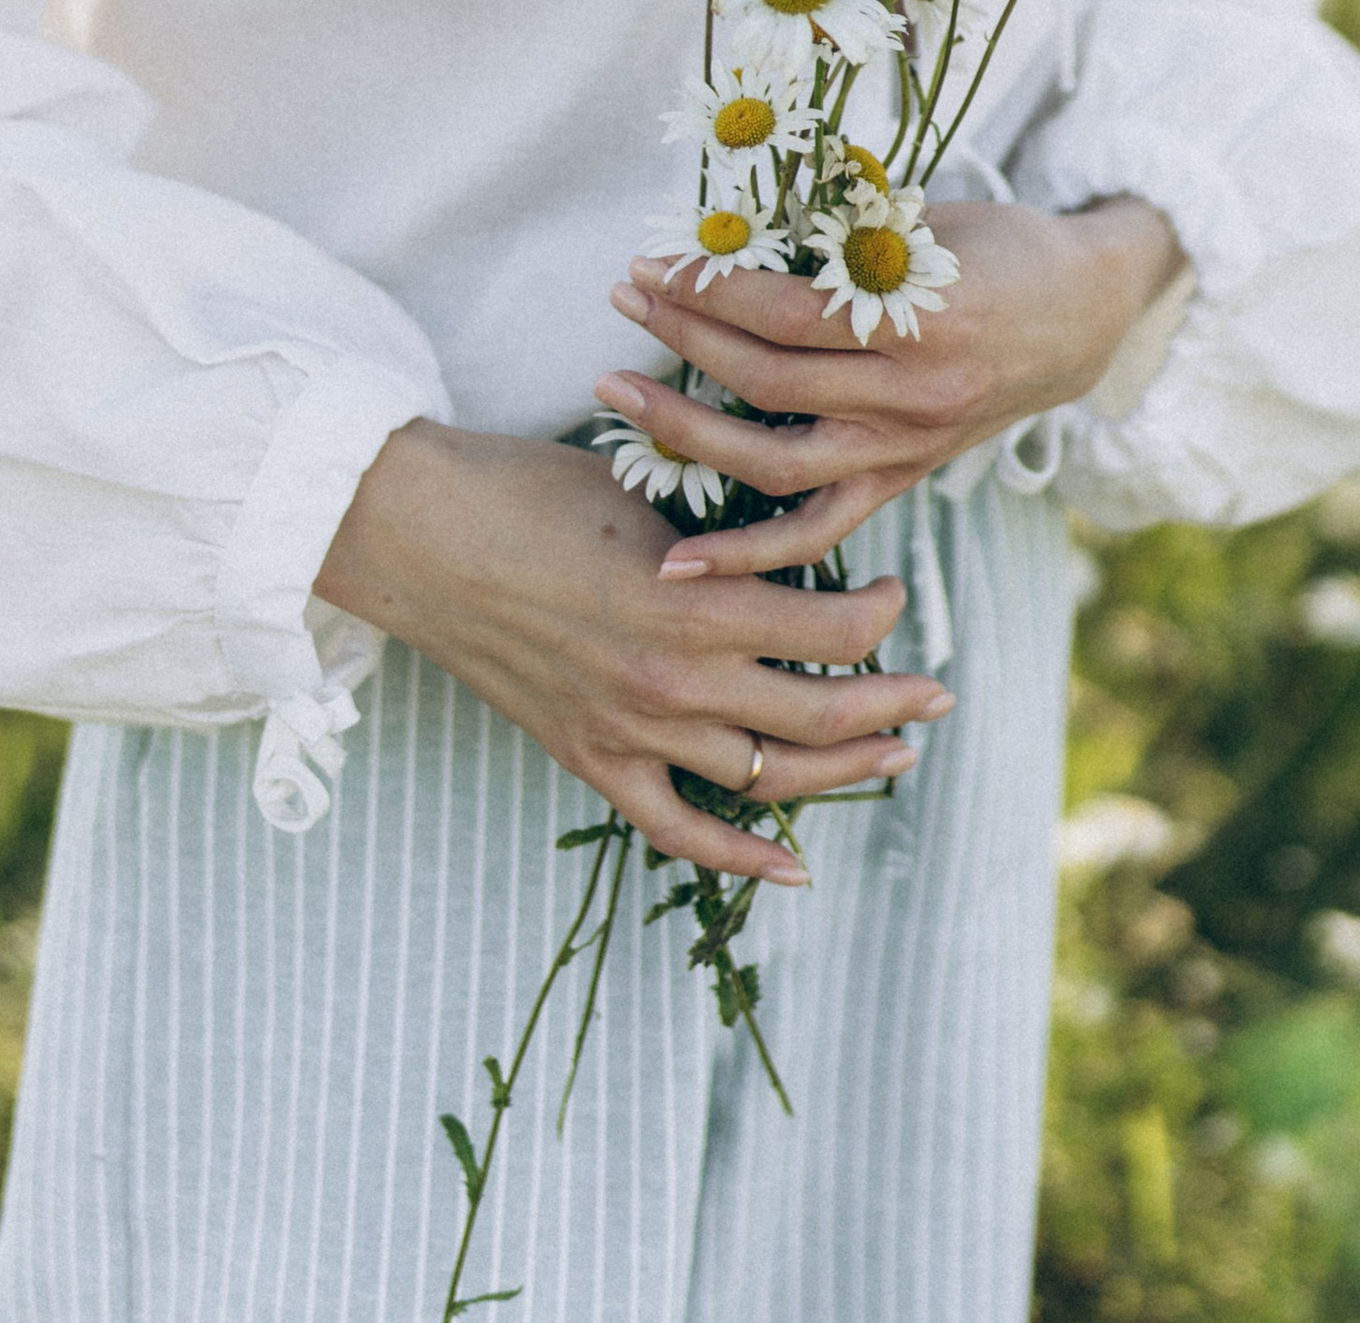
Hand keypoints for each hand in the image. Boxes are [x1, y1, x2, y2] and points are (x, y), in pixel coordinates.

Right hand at [313, 421, 950, 887]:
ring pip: (769, 777)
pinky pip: (682, 832)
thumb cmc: (532, 491)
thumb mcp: (648, 490)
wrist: (424, 538)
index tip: (892, 590)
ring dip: (843, 770)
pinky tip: (795, 869)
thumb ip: (725, 527)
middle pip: (822, 714)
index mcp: (700, 601)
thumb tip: (799, 530)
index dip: (881, 614)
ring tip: (893, 755)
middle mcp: (678, 680)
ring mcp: (635, 732)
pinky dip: (744, 859)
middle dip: (893, 704)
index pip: (834, 630)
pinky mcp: (592, 761)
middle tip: (935, 694)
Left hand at [593, 195, 1180, 582]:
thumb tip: (738, 230)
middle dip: (682, 335)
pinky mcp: (904, 478)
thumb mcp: (931, 219)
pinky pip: (818, 531)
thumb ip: (844, 236)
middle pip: (768, 379)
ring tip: (620, 396)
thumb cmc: (1003, 246)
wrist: (1086, 313)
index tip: (651, 261)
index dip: (709, 288)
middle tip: (625, 297)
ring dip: (687, 434)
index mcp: (922, 316)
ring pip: (777, 463)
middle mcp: (913, 393)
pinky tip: (682, 561)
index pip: (786, 311)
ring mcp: (907, 447)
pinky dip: (750, 554)